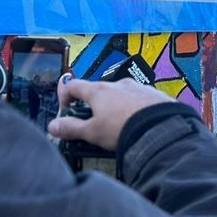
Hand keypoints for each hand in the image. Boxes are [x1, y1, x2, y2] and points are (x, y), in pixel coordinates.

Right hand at [48, 78, 173, 150]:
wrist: (163, 128)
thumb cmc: (125, 128)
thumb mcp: (93, 132)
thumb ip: (71, 128)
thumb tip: (53, 127)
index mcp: (99, 91)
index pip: (73, 85)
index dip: (65, 96)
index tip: (66, 109)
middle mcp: (119, 84)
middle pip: (99, 91)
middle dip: (93, 105)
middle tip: (94, 123)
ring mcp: (139, 88)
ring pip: (121, 95)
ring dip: (116, 107)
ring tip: (119, 126)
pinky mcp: (156, 95)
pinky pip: (140, 99)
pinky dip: (135, 108)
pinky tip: (138, 123)